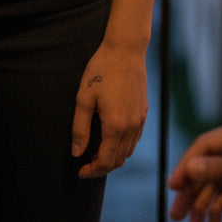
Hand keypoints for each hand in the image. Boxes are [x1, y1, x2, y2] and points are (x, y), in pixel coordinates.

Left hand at [72, 42, 147, 177]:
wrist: (125, 49)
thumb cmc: (101, 70)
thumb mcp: (84, 98)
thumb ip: (80, 128)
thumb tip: (77, 153)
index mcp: (115, 126)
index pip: (105, 161)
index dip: (92, 171)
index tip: (80, 171)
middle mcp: (131, 127)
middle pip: (118, 160)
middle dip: (101, 167)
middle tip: (86, 165)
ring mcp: (140, 120)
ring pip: (128, 151)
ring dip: (113, 158)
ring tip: (96, 153)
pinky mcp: (144, 112)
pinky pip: (135, 139)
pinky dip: (123, 146)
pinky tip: (111, 138)